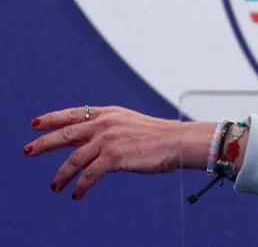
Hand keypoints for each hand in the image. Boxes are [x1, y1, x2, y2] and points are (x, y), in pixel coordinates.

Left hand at [24, 105, 212, 199]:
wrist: (178, 141)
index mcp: (109, 113)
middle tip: (28, 151)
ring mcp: (108, 140)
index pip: (73, 114)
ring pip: (73, 159)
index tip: (36, 124)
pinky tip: (77, 194)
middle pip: (65, 134)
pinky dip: (80, 187)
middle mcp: (105, 123)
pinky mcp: (113, 157)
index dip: (52, 119)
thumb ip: (111, 129)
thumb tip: (93, 144)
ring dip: (61, 175)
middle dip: (43, 144)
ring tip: (55, 187)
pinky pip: (88, 175)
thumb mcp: (131, 124)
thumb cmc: (160, 136)